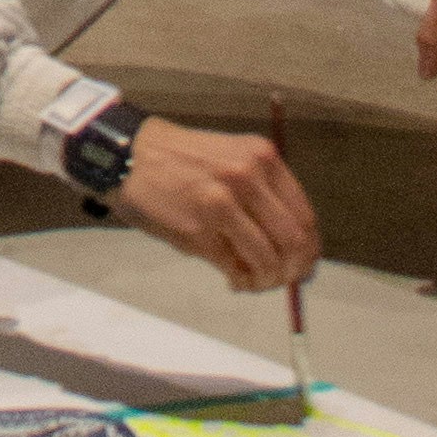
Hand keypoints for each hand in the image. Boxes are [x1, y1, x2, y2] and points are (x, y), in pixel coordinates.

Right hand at [108, 116, 320, 293]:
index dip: (308, 249)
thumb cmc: (181, 160)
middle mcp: (246, 177)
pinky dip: (241, 281)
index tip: (301, 265)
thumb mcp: (230, 158)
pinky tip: (233, 279)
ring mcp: (221, 204)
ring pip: (267, 258)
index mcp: (261, 158)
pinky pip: (234, 267)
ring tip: (253, 280)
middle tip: (280, 280)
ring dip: (265, 280)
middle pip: (293, 240)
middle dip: (292, 270)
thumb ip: (262, 193)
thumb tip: (292, 246)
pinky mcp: (198, 230)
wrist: (129, 155)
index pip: (304, 215)